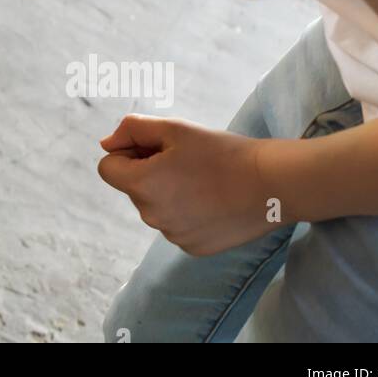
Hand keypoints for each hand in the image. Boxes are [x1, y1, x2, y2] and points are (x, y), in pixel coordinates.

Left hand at [97, 115, 274, 255]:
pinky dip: (187, 211)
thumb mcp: (173, 128)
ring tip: (203, 179)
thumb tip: (106, 144)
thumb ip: (132, 130)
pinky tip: (213, 200)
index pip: (108, 168)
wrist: (271, 184)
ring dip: (168, 191)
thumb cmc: (221, 152)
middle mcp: (152, 216)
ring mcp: (173, 235)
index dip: (127, 152)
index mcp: (142, 185)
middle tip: (185, 160)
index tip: (155, 148)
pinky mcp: (194, 248)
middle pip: (134, 187)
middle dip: (149, 171)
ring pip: (155, 206)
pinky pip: (176, 224)